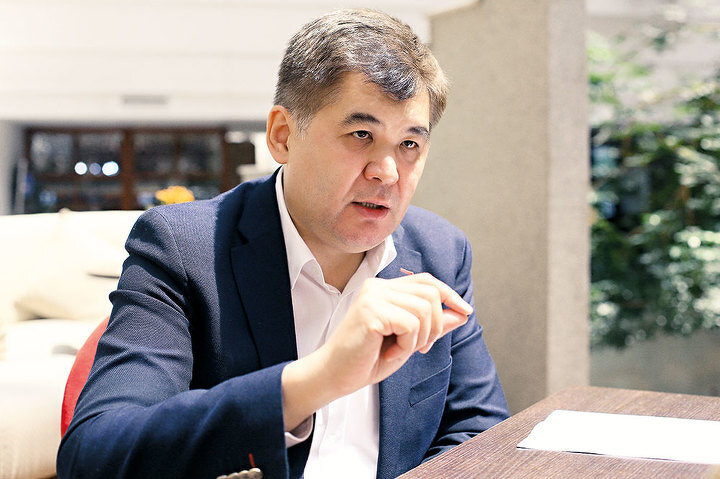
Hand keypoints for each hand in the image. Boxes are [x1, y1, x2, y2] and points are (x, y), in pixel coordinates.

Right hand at [281, 273, 471, 429]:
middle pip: (430, 293)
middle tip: (420, 347)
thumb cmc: (367, 360)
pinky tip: (388, 353)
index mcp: (384, 289)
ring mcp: (373, 296)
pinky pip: (410, 324)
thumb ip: (432, 326)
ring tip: (398, 351)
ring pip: (424, 309)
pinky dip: (406, 345)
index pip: (426, 281)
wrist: (335, 376)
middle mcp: (378, 286)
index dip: (449, 294)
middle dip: (435, 325)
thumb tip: (461, 314)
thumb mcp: (408, 342)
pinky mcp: (370, 310)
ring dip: (419, 338)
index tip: (466, 312)